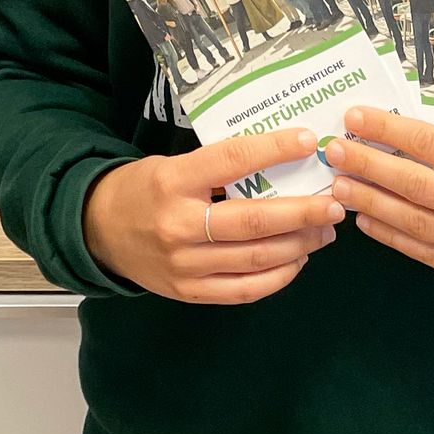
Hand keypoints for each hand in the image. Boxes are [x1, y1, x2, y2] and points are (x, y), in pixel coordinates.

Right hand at [82, 130, 344, 303]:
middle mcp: (179, 224)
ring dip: (299, 245)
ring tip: (324, 231)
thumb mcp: (170, 165)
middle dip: (303, 212)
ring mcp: (185, 264)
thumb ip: (215, 169)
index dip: (273, 149)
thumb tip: (279, 164)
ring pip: (257, 258)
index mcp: (172, 180)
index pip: (231, 160)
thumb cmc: (143, 189)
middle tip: (335, 203)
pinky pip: (246, 289)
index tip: (307, 141)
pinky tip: (297, 260)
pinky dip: (279, 276)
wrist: (98, 230)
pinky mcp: (190, 292)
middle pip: (254, 220)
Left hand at [324, 106, 433, 294]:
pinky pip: (429, 255)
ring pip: (417, 225)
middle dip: (369, 167)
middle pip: (418, 187)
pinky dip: (393, 237)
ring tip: (339, 186)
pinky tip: (367, 220)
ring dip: (371, 205)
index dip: (389, 131)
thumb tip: (399, 135)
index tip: (354, 117)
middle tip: (333, 151)